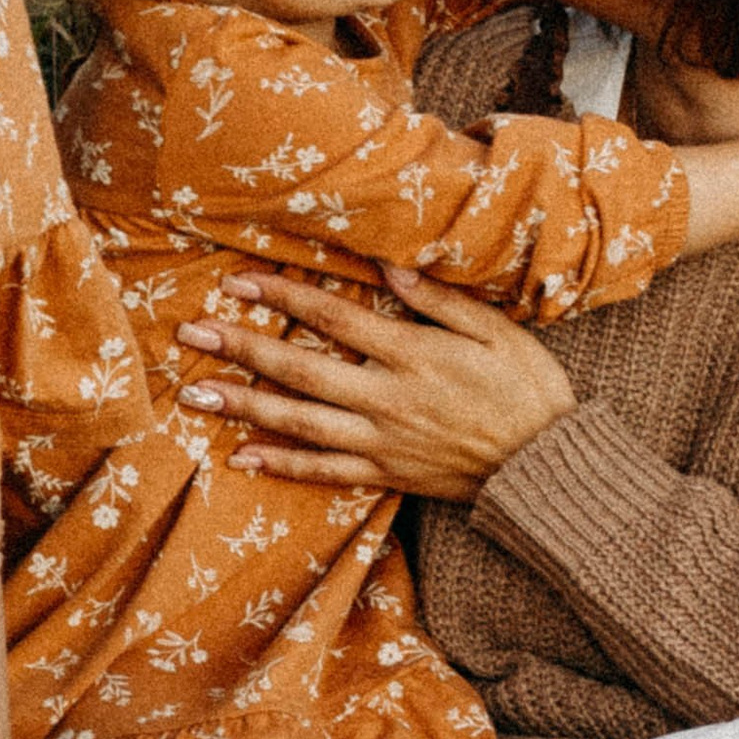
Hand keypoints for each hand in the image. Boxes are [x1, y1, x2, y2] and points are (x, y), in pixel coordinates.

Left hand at [176, 267, 577, 499]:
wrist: (548, 467)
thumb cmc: (528, 389)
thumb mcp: (497, 330)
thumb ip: (439, 299)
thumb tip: (387, 264)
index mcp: (414, 355)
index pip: (334, 320)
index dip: (282, 297)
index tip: (237, 282)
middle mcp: (389, 399)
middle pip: (301, 370)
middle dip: (242, 348)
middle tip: (190, 332)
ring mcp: (384, 441)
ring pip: (300, 423)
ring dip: (245, 406)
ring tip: (195, 394)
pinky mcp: (387, 475)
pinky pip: (325, 470)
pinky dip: (282, 465)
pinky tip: (242, 456)